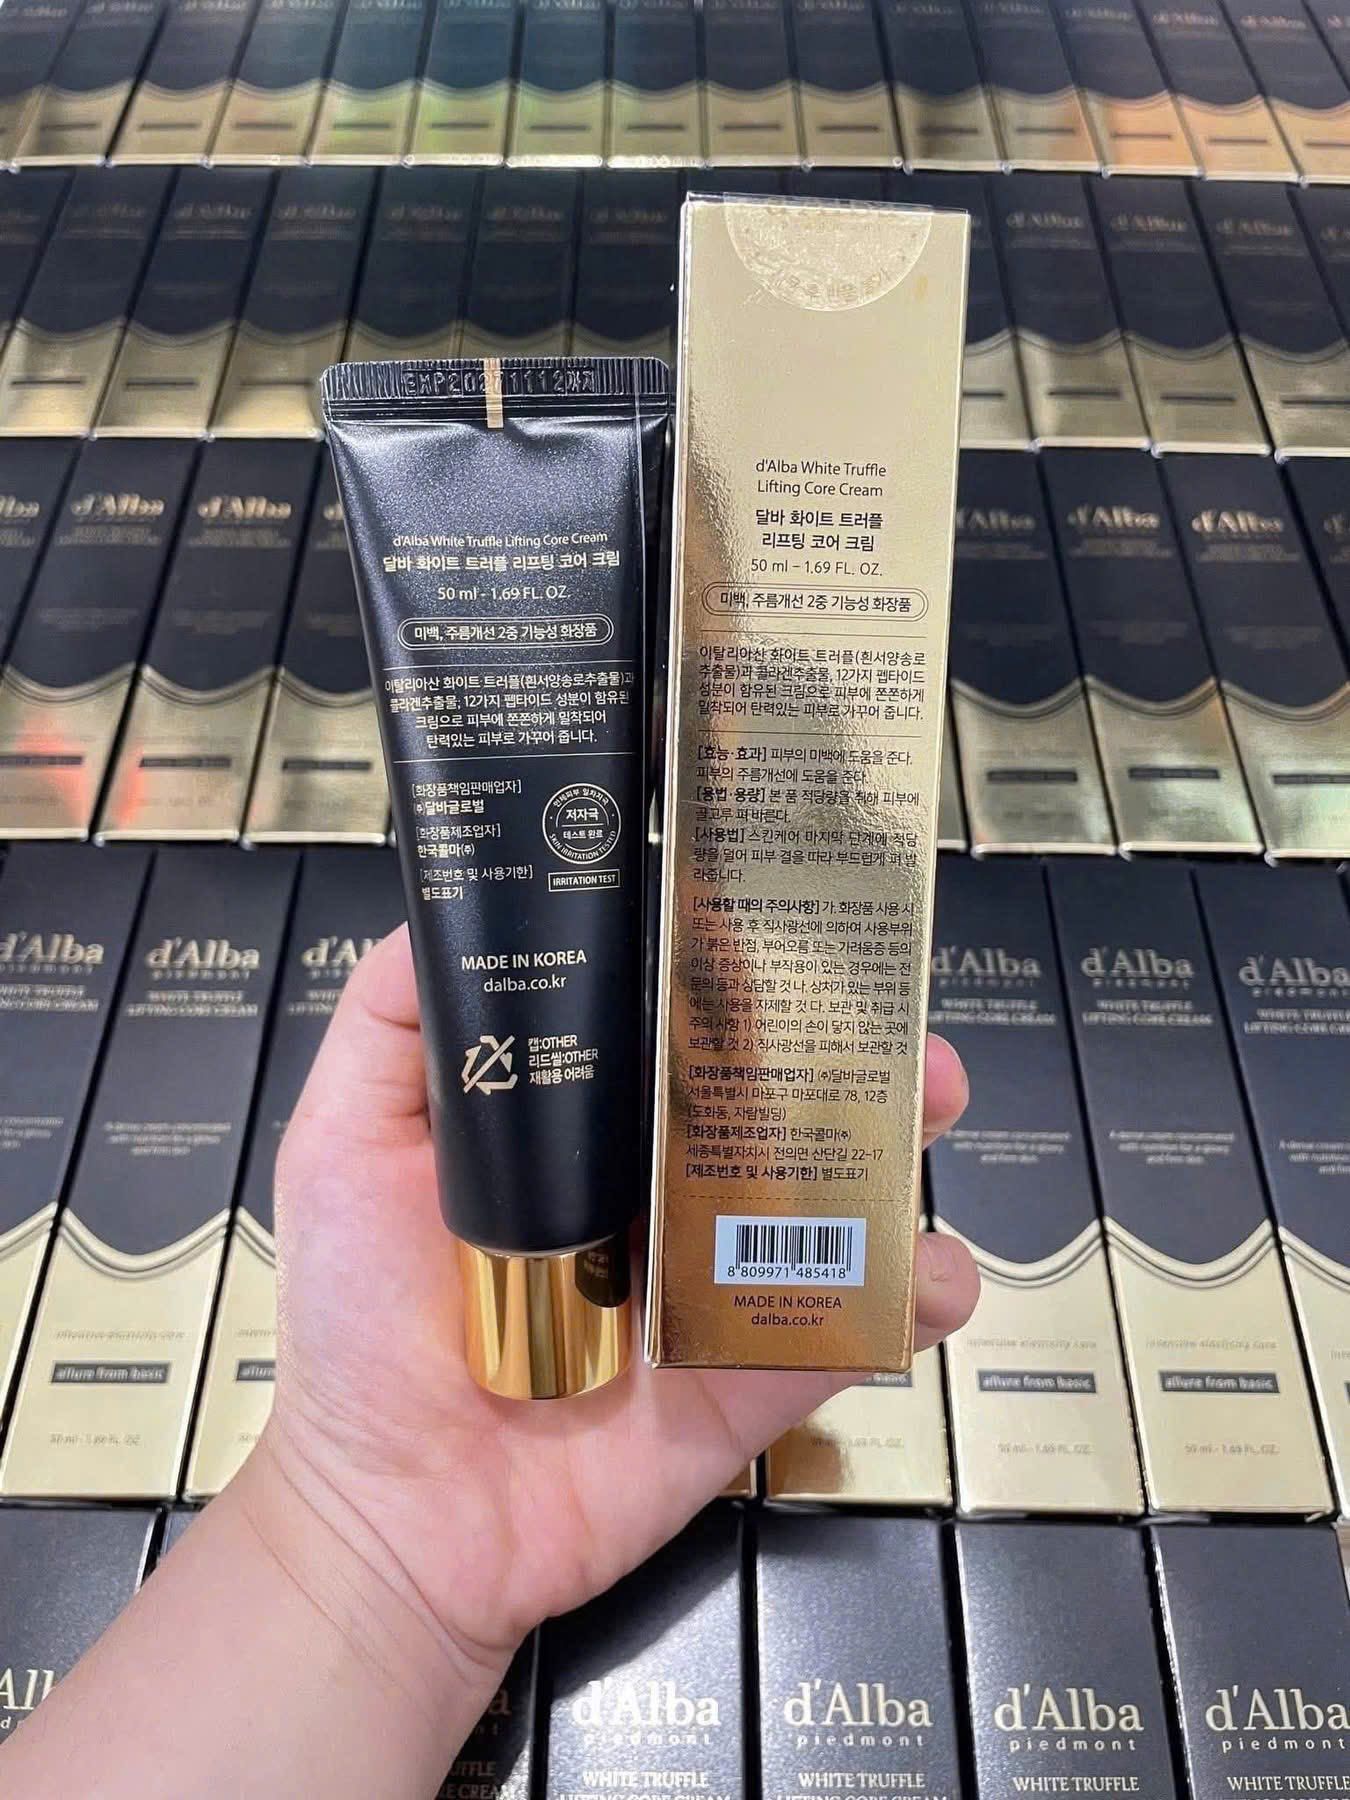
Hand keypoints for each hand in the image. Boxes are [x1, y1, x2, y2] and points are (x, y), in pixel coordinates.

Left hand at [260, 925, 976, 1684]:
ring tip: (929, 1095)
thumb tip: (454, 904)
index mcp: (587, 1129)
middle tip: (889, 1006)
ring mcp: (719, 1280)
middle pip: (777, 1099)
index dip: (734, 975)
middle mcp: (663, 1190)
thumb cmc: (360, 1323)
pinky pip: (856, 1326)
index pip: (675, 1031)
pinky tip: (930, 1267)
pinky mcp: (757, 1372)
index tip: (779, 921)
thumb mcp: (345, 1144)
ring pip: (838, 1195)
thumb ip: (393, 1024)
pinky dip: (914, 1294)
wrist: (396, 1514)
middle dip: (849, 1041)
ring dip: (901, 1143)